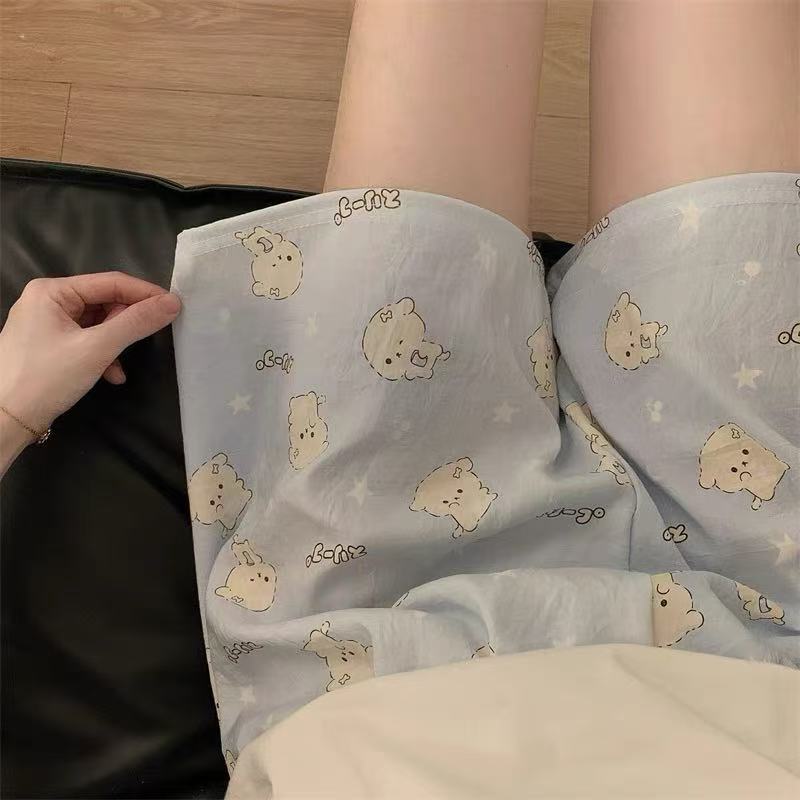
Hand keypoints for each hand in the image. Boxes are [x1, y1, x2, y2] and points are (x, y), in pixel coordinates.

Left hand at [0, 272, 180, 435]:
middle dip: (125, 324)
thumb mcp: (97, 349)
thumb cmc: (46, 378)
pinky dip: (102, 354)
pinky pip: (86, 339)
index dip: (145, 293)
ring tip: (119, 366)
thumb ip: (136, 323)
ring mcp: (45, 322)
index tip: (174, 306)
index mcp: (52, 291)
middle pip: (104, 302)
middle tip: (144, 340)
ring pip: (98, 323)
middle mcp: (47, 300)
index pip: (111, 282)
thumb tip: (172, 303)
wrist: (5, 419)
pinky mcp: (48, 343)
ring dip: (115, 344)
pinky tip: (110, 374)